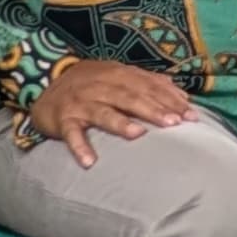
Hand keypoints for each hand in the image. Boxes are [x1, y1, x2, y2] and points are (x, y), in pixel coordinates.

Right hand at [27, 57, 198, 168]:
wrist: (46, 84)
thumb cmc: (91, 84)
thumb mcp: (119, 76)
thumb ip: (148, 83)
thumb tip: (181, 94)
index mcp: (118, 75)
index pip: (149, 86)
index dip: (170, 100)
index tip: (191, 115)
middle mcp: (101, 86)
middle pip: (130, 97)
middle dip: (153, 109)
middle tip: (174, 123)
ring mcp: (81, 103)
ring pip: (103, 112)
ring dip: (121, 123)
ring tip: (138, 135)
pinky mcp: (63, 120)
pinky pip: (71, 134)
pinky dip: (79, 147)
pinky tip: (89, 162)